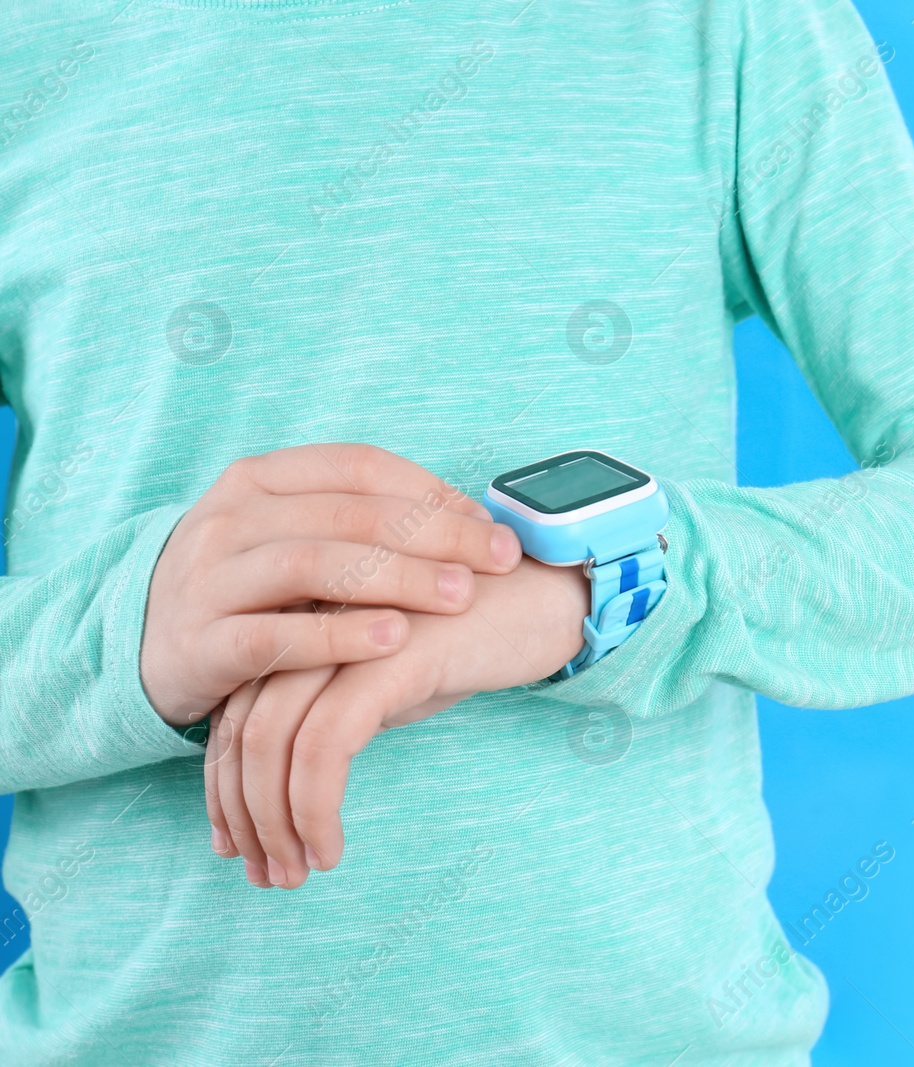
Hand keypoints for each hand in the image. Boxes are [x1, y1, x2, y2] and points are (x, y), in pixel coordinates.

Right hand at [142, 443, 524, 728]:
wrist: (144, 646)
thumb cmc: (250, 589)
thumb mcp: (293, 536)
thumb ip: (365, 522)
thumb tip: (472, 519)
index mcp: (260, 478)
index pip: (360, 466)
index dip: (433, 490)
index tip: (492, 524)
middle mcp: (231, 517)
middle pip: (350, 514)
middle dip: (436, 535)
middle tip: (499, 560)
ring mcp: (209, 578)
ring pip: (315, 564)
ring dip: (398, 578)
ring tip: (459, 596)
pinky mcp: (200, 644)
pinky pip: (276, 635)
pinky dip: (340, 634)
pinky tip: (396, 639)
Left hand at [204, 557, 588, 887]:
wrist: (554, 596)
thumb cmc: (479, 637)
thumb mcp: (396, 674)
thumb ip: (344, 706)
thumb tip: (296, 779)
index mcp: (306, 621)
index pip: (235, 712)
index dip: (225, 785)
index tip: (235, 844)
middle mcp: (312, 621)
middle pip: (241, 729)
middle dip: (243, 814)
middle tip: (263, 874)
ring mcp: (347, 635)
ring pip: (269, 742)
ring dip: (274, 823)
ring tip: (295, 874)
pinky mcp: (388, 656)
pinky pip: (324, 746)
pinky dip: (314, 808)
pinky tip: (330, 848)